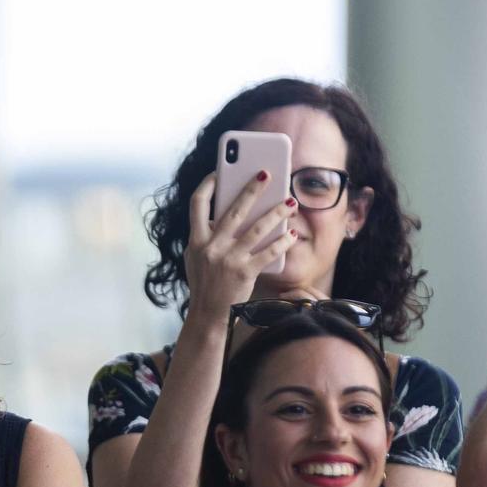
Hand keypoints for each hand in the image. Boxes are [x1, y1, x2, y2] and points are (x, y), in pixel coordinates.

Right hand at [182, 170, 297, 329]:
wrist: (208, 315)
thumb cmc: (204, 284)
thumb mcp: (195, 257)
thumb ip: (206, 236)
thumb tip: (223, 213)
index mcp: (195, 240)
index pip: (197, 204)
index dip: (208, 185)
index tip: (220, 172)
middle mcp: (210, 247)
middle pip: (234, 209)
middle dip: (252, 189)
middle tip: (266, 173)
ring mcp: (228, 259)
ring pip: (257, 228)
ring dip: (276, 212)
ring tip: (290, 202)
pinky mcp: (244, 272)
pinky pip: (268, 252)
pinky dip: (282, 242)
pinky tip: (291, 234)